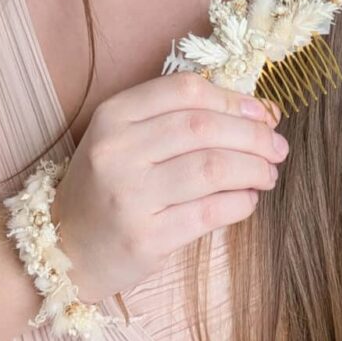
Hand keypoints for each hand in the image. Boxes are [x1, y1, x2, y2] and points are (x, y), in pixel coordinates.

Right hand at [48, 72, 288, 302]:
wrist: (63, 249)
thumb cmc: (107, 186)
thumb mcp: (124, 137)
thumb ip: (176, 119)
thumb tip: (257, 113)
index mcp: (114, 115)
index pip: (185, 91)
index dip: (233, 99)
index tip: (263, 113)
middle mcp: (118, 150)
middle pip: (203, 128)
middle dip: (253, 136)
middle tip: (278, 147)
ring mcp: (130, 195)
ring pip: (212, 169)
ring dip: (253, 169)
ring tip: (268, 173)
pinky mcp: (146, 237)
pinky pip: (209, 213)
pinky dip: (240, 203)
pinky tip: (248, 200)